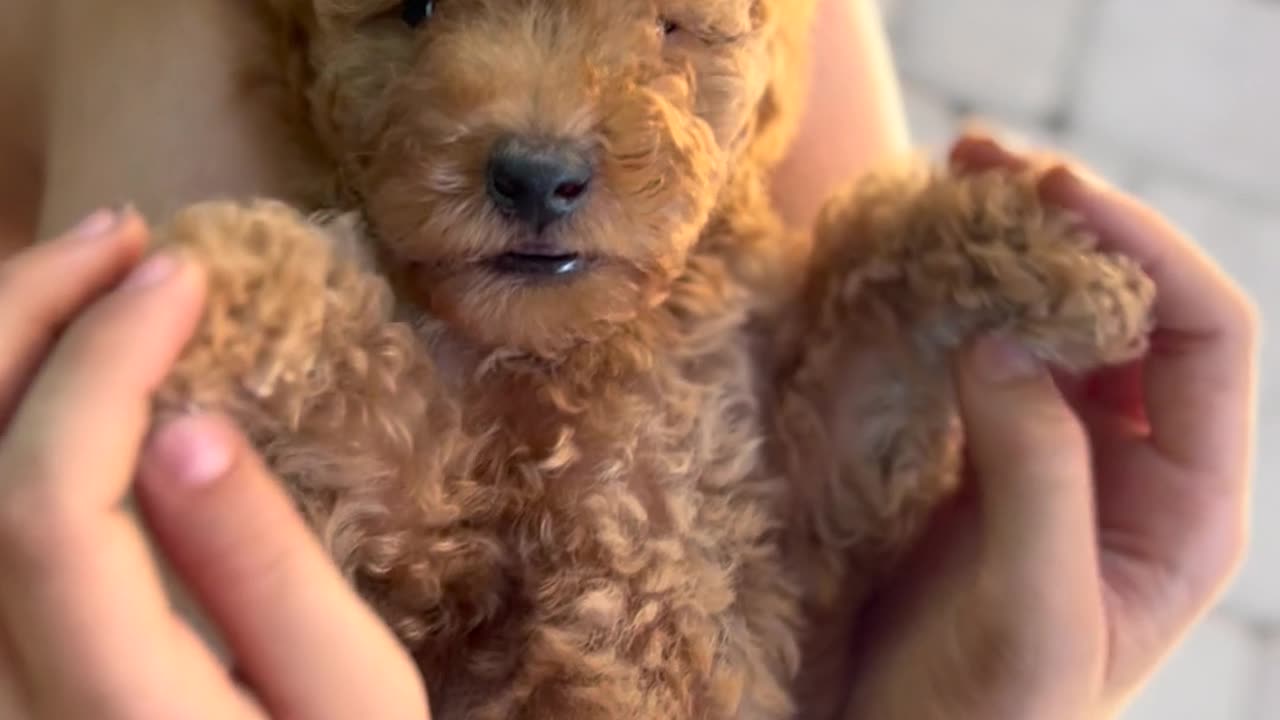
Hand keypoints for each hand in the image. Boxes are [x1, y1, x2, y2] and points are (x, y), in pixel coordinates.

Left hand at [0, 210, 428, 718]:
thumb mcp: (348, 692)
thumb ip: (263, 572)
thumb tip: (182, 424)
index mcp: (106, 704)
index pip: (43, 504)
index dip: (100, 364)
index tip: (188, 274)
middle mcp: (0, 690)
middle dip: (20, 319)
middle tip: (121, 234)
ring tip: (90, 264)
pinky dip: (2, 401)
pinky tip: (58, 351)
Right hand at [841, 135, 1257, 719]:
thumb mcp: (1032, 613)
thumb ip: (1036, 476)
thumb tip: (1002, 334)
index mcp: (1187, 505)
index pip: (1207, 337)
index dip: (1144, 250)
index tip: (1052, 197)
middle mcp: (1132, 466)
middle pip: (1135, 310)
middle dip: (1075, 227)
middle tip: (988, 164)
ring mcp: (1052, 457)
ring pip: (1055, 324)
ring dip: (1012, 252)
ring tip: (952, 185)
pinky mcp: (978, 459)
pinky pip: (984, 357)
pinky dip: (956, 302)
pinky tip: (919, 268)